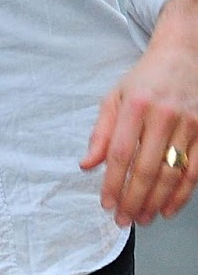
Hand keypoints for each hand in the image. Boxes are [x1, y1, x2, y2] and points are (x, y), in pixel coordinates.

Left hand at [81, 0, 197, 225]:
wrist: (184, 54)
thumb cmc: (145, 80)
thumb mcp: (115, 97)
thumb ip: (101, 133)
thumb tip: (87, 165)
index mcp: (135, 106)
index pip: (120, 153)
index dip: (113, 183)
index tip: (107, 204)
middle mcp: (163, 115)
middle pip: (146, 168)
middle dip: (134, 200)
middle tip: (124, 220)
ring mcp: (189, 124)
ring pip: (172, 173)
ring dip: (156, 202)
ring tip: (143, 219)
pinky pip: (195, 170)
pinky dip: (183, 194)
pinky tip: (169, 209)